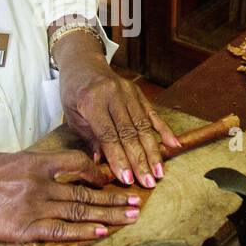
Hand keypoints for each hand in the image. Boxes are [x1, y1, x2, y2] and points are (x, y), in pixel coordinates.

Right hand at [0, 149, 143, 242]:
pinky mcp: (21, 229)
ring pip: (79, 209)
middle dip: (113, 196)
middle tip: (136, 200)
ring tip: (130, 216)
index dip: (96, 171)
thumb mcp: (0, 161)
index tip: (108, 179)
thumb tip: (43, 171)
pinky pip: (59, 230)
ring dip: (108, 214)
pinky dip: (83, 231)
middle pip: (84, 189)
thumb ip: (26, 166)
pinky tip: (101, 232)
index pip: (76, 161)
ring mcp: (31, 206)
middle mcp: (37, 182)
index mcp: (32, 161)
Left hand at [55, 42, 180, 187]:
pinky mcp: (137, 92)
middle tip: (148, 182)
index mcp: (92, 102)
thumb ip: (90, 139)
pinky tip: (173, 145)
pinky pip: (152, 113)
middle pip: (129, 133)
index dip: (119, 159)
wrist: (82, 63)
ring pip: (143, 126)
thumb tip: (101, 165)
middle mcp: (113, 96)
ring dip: (153, 151)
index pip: (109, 135)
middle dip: (140, 161)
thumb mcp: (73, 116)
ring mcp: (127, 93)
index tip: (127, 179)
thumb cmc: (73, 93)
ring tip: (159, 172)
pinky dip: (163, 130)